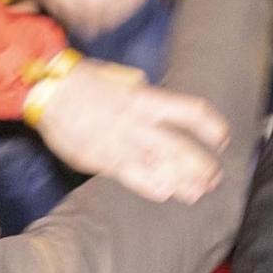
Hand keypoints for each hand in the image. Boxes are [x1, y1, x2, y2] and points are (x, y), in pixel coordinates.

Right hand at [33, 61, 230, 203]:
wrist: (50, 91)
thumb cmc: (84, 81)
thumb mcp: (119, 79)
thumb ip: (141, 92)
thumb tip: (155, 99)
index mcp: (145, 98)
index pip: (191, 112)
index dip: (212, 127)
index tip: (223, 138)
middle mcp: (139, 122)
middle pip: (182, 147)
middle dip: (202, 165)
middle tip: (214, 178)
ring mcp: (122, 142)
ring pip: (161, 166)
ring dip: (183, 182)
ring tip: (197, 193)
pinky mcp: (103, 159)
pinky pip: (132, 176)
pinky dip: (151, 186)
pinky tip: (165, 193)